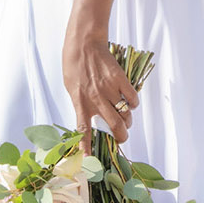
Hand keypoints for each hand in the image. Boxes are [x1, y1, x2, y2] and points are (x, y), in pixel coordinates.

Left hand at [62, 26, 136, 143]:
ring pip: (125, 115)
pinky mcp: (121, 80)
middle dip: (121, 137)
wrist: (84, 42)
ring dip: (127, 120)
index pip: (84, 130)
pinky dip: (132, 104)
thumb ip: (81, 104)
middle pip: (115, 127)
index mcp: (80, 102)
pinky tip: (128, 101)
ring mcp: (110, 90)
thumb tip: (90, 118)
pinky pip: (132, 99)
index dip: (86, 147)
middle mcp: (96, 99)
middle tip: (122, 137)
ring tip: (124, 117)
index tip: (89, 160)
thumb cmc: (74, 64)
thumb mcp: (71, 88)